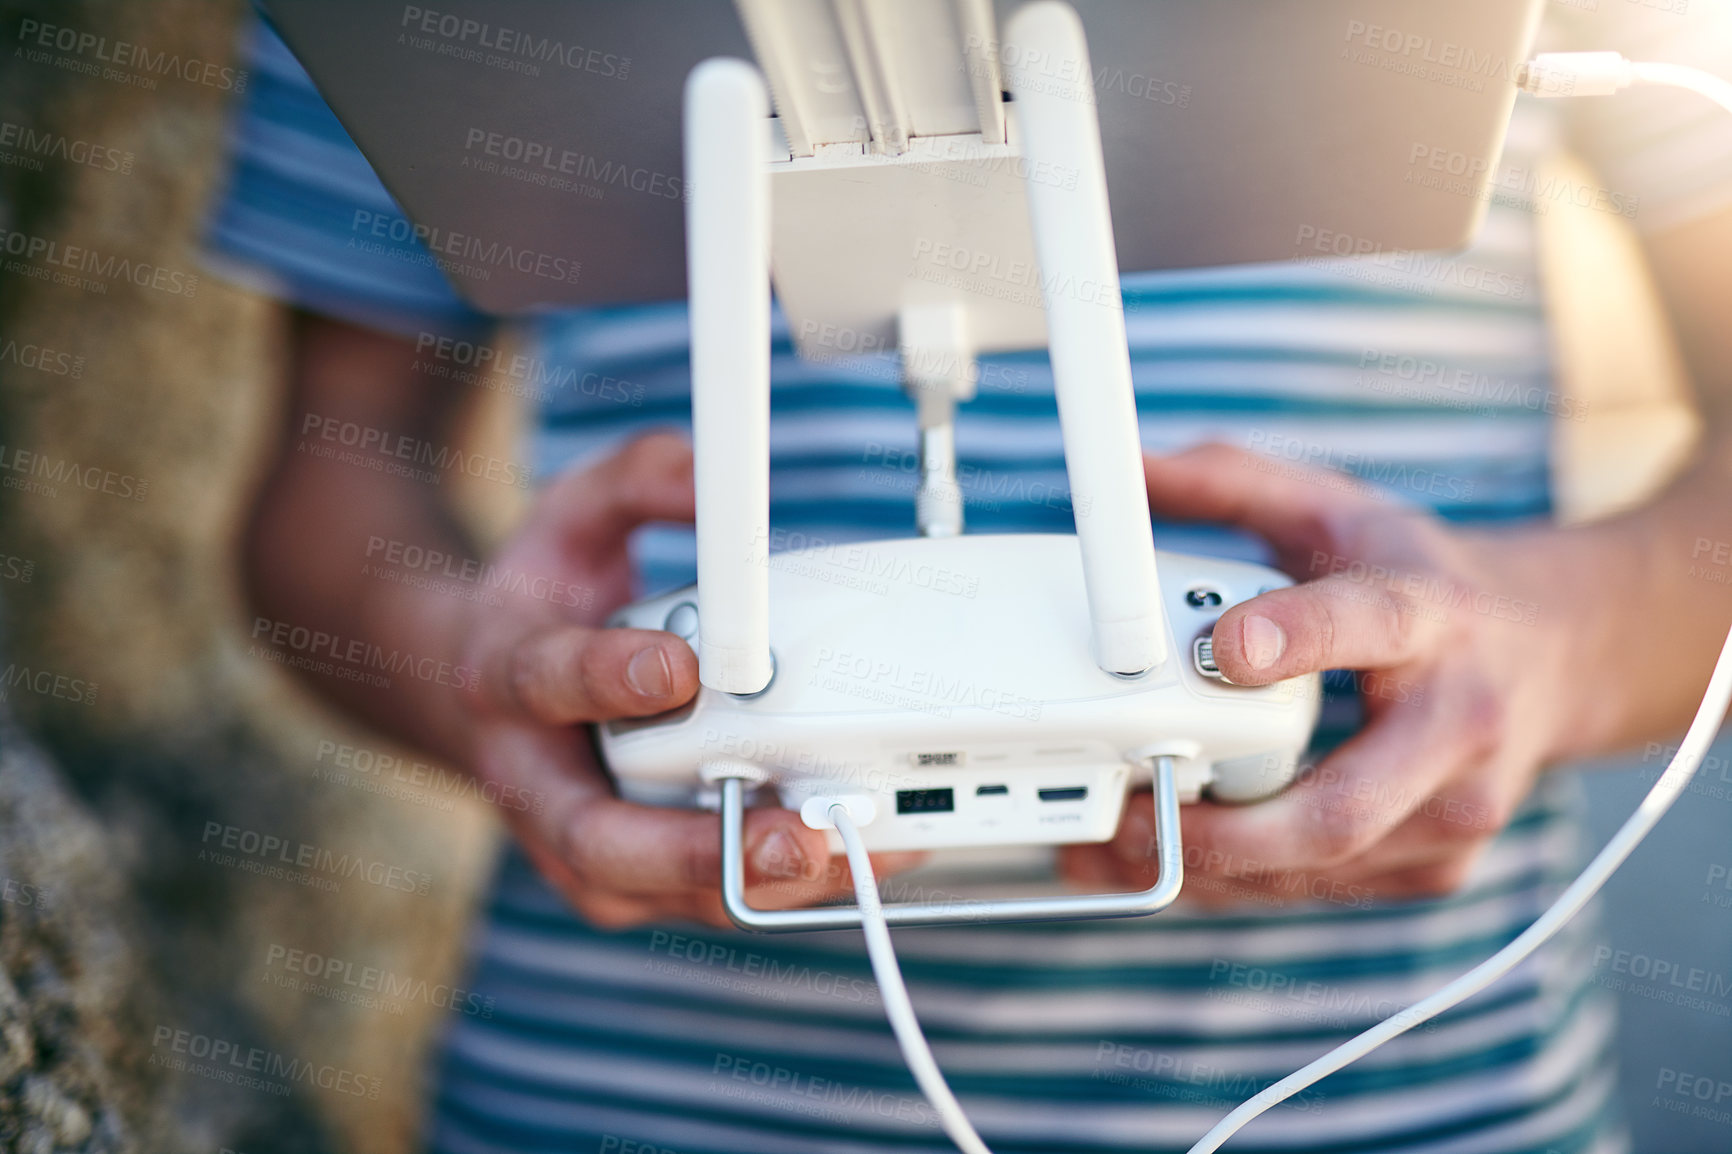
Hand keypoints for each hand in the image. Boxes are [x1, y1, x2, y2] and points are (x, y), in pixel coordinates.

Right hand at [446, 433, 919, 926]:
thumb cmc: (548, 608)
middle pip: (597, 841)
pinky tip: (858, 857)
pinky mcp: (635, 880)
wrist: (499, 696)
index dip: (605, 678)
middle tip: (784, 833)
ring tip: (847, 855)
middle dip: (695, 848)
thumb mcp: (575, 515)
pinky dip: (785, 890)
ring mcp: (582, 845)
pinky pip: (706, 898)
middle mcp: (536, 780)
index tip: (680, 667)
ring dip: (759, 885)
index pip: (544, 681)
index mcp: (508, 676)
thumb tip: (719, 475)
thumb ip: (640, 480)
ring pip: (661, 894)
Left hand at [1061, 443, 1590, 907]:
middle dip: (1220, 828)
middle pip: (1339, 807)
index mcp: (1430, 617)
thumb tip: (1127, 468)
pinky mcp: (1437, 865)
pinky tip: (1171, 863)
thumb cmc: (1422, 582)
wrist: (1550, 653)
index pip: (1369, 626)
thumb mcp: (1335, 507)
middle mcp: (1458, 724)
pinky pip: (1322, 891)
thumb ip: (1229, 482)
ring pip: (1319, 868)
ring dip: (1206, 870)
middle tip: (1122, 814)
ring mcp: (1456, 810)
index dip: (1297, 639)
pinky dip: (1237, 885)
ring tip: (1110, 849)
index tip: (1222, 649)